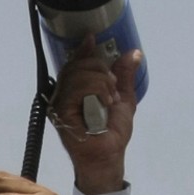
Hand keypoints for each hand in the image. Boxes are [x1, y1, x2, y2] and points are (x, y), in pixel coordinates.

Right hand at [50, 41, 140, 194]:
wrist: (108, 156)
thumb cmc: (112, 133)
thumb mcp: (123, 98)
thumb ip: (125, 76)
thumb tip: (133, 53)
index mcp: (75, 89)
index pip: (74, 63)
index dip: (82, 49)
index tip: (91, 38)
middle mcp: (63, 94)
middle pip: (75, 65)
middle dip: (99, 67)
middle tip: (114, 83)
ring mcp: (60, 102)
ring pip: (76, 74)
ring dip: (100, 80)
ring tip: (112, 96)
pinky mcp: (60, 111)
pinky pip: (76, 88)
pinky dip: (95, 89)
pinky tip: (106, 100)